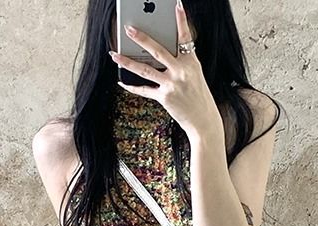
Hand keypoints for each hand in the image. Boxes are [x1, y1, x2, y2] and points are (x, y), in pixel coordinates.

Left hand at [110, 0, 221, 141]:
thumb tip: (159, 55)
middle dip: (141, 39)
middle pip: (158, 51)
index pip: (185, 38)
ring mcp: (172, 85)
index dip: (181, 21)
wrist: (203, 121)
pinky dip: (132, 87)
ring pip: (145, 70)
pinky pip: (144, 90)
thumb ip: (181, 63)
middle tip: (128, 29)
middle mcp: (181, 71)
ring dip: (127, 61)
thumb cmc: (199, 97)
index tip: (176, 6)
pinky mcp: (165, 98)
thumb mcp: (195, 75)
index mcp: (191, 63)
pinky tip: (121, 81)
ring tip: (114, 54)